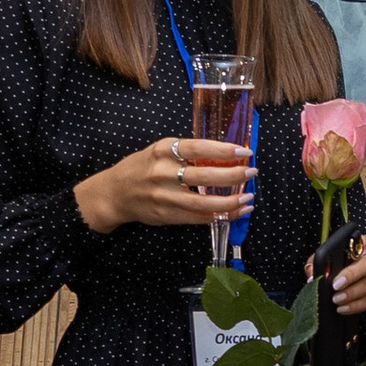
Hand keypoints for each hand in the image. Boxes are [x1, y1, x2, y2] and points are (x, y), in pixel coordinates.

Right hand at [74, 135, 254, 235]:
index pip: (198, 148)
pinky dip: (221, 215)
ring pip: (204, 203)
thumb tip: (225, 155)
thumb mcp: (159, 151)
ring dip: (231, 202)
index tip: (244, 152)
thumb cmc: (142, 168)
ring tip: (248, 198)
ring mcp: (165, 196)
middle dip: (233, 176)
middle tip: (251, 172)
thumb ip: (187, 153)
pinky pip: (199, 218)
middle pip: (204, 176)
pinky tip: (237, 211)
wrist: (114, 193)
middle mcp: (163, 173)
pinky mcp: (167, 215)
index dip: (223, 150)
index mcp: (163, 151)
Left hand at [320, 239, 365, 317]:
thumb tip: (313, 276)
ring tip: (337, 301)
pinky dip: (357, 306)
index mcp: (359, 245)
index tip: (335, 277)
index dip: (348, 259)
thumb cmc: (332, 266)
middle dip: (352, 277)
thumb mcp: (320, 260)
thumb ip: (315, 264)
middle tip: (336, 288)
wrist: (341, 280)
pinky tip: (344, 308)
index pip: (359, 246)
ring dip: (353, 295)